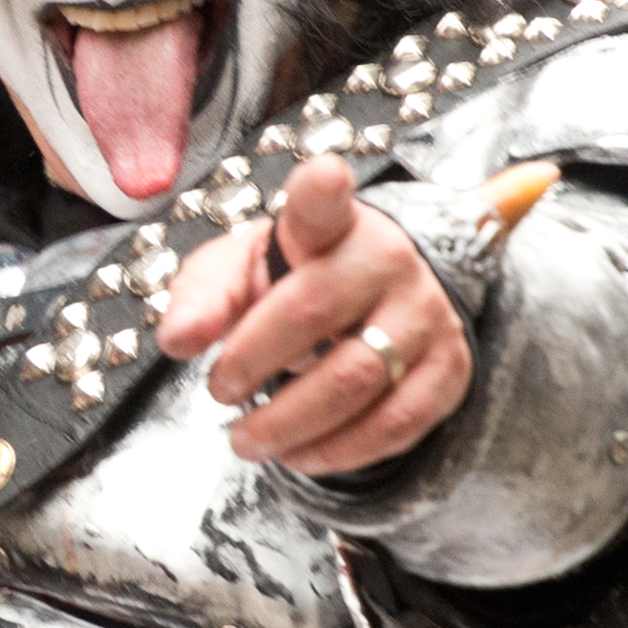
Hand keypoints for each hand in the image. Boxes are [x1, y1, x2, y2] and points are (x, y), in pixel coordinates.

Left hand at [154, 155, 472, 475]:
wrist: (368, 301)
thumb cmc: (290, 281)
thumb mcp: (237, 273)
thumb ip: (201, 299)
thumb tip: (179, 340)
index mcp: (329, 223)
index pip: (325, 201)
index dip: (322, 189)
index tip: (322, 173)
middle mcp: (386, 258)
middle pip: (314, 313)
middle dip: (253, 362)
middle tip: (219, 391)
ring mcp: (425, 314)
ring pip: (358, 379)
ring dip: (290, 423)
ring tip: (247, 439)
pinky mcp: (448, 367)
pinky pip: (397, 423)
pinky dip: (340, 450)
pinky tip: (301, 454)